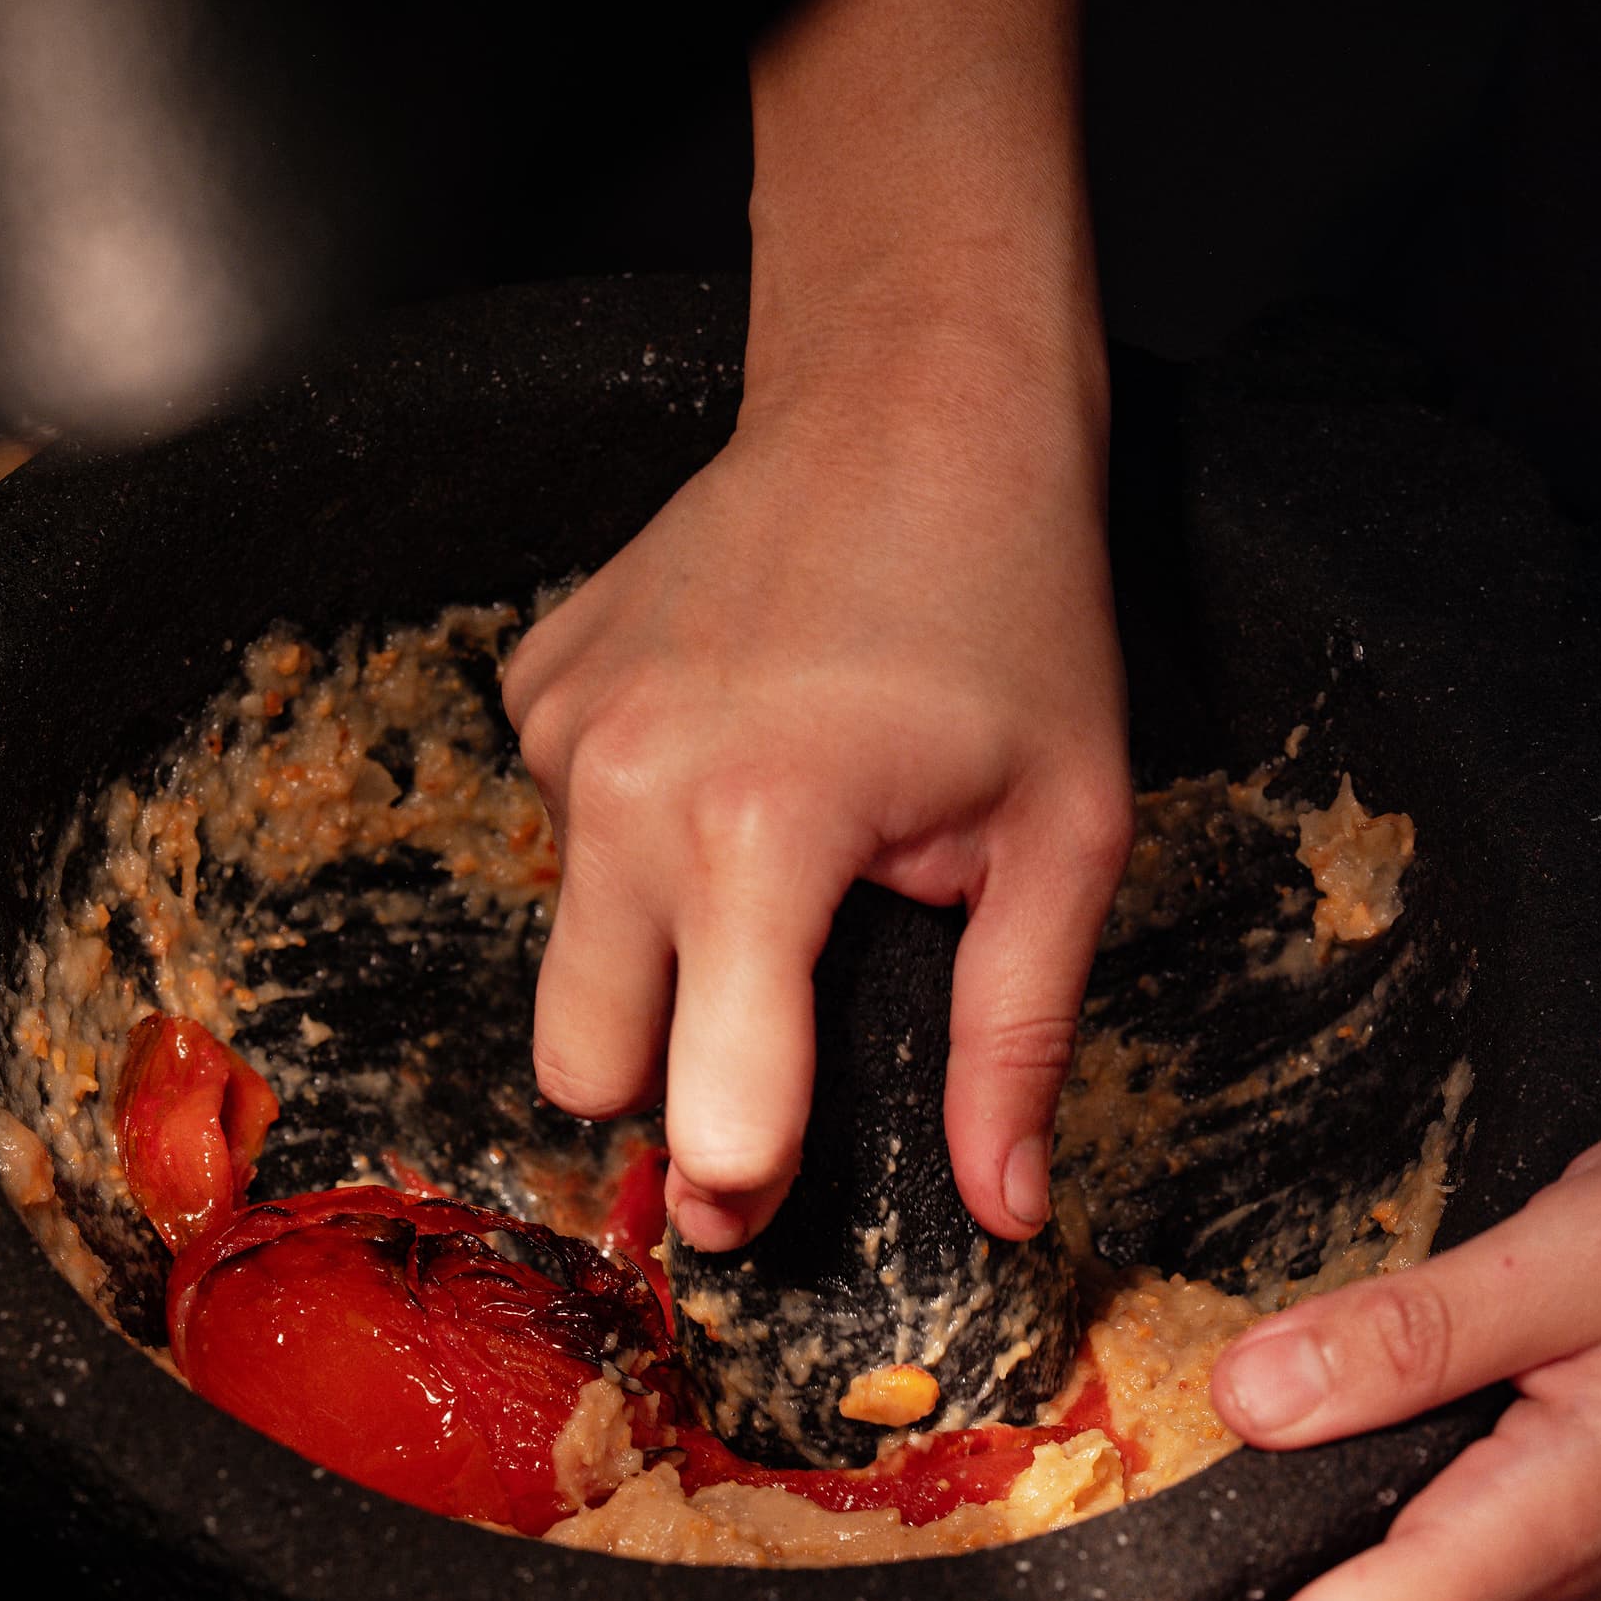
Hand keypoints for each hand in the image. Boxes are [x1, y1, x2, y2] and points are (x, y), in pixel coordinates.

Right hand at [503, 323, 1130, 1250]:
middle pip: (579, 1066)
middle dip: (664, 1086)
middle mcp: (623, 785)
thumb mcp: (1064, 836)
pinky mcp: (536, 684)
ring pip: (567, 949)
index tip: (773, 1190)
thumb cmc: (1013, 603)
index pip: (703, 1107)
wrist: (914, 396)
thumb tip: (1002, 1203)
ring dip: (654, 951)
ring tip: (775, 847)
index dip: (745, 1180)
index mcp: (762, 838)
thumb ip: (1016, 1037)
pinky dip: (634, 832)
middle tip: (771, 1033)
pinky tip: (728, 750)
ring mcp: (562, 728)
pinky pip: (562, 830)